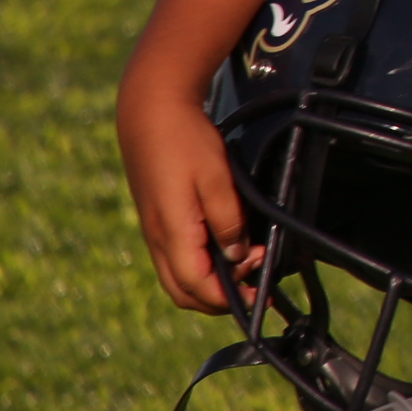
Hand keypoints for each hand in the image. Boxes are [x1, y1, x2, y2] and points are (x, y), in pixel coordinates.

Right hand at [120, 85, 259, 312]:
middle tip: (255, 280)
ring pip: (179, 279)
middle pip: (185, 294)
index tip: (260, 291)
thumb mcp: (217, 179)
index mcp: (172, 233)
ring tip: (245, 260)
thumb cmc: (184, 140)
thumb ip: (229, 222)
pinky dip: (201, 266)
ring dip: (211, 282)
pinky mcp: (158, 221)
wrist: (151, 111)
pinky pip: (176, 259)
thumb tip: (237, 258)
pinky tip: (224, 246)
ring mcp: (154, 232)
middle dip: (220, 298)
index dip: (230, 298)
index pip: (198, 287)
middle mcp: (158, 239)